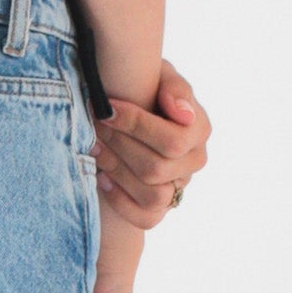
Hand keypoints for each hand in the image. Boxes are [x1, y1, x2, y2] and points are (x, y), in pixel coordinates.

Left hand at [96, 58, 209, 229]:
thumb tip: (181, 114)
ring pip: (153, 195)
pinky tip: (101, 178)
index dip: (136, 125)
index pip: (173, 140)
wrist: (129, 108)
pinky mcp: (161, 206)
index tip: (105, 108)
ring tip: (94, 149)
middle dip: (119, 145)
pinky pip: (146, 218)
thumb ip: (173, 88)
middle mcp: (194, 161)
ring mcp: (179, 185)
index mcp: (199, 128)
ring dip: (117, 172)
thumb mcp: (160, 75)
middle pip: (157, 168)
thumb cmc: (145, 86)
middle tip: (92, 126)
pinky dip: (121, 201)